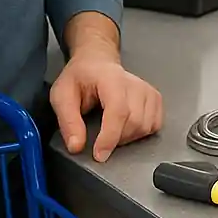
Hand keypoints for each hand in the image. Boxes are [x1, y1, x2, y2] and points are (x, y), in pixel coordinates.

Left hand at [51, 48, 162, 162]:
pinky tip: (127, 128)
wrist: (96, 62)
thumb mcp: (62, 95)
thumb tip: (76, 147)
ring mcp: (146, 90)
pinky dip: (142, 133)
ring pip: (146, 125)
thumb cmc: (79, 77)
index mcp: (110, 79)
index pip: (118, 110)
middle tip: (99, 138)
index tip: (99, 155)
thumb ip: (68, 121)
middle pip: (135, 121)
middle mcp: (134, 83)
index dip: (110, 137)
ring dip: (128, 138)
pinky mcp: (154, 97)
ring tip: (111, 131)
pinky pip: (155, 124)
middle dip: (116, 140)